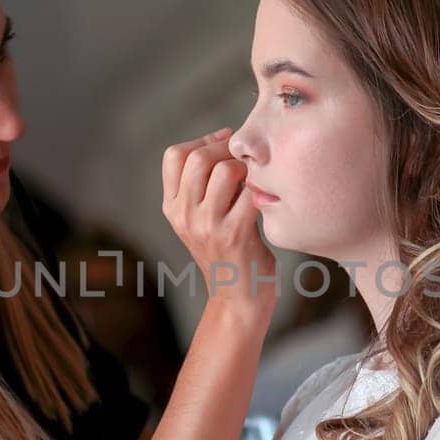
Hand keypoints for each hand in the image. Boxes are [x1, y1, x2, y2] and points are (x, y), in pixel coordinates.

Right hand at [161, 128, 276, 313]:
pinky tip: (267, 198)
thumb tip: (224, 140)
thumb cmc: (227, 252)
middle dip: (227, 150)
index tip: (224, 143)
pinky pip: (250, 193)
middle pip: (198, 158)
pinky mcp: (235, 235)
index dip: (202, 141)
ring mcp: (207, 226)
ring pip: (225, 171)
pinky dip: (262, 189)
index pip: (174, 155)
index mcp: (172, 207)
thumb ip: (201, 186)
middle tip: (245, 158)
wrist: (238, 298)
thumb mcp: (199, 220)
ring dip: (246, 170)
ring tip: (253, 181)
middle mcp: (184, 216)